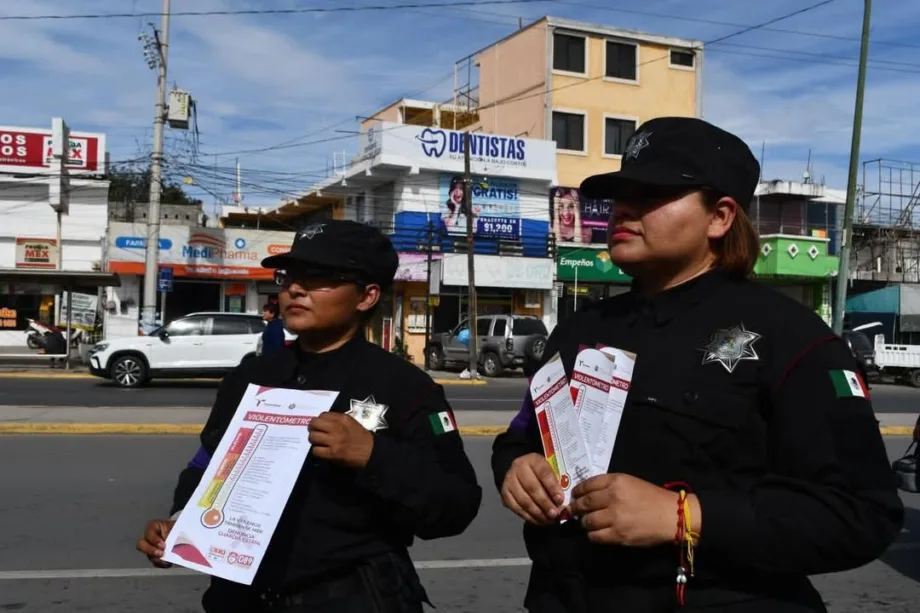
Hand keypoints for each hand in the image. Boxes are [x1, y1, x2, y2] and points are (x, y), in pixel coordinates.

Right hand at [136, 519, 175, 567]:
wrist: (180, 532)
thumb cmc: (176, 527)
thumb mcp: (175, 526)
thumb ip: (175, 533)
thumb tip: (176, 542)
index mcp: (153, 527)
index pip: (149, 532)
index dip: (155, 540)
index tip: (163, 545)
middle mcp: (148, 537)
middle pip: (141, 544)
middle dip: (150, 550)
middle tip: (161, 554)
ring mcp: (150, 547)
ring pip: (148, 555)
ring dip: (157, 559)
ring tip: (166, 561)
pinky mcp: (154, 556)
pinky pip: (154, 562)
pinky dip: (161, 564)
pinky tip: (168, 564)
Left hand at [308, 412, 373, 468]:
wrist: (370, 452)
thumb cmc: (361, 437)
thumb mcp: (351, 423)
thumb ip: (338, 420)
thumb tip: (324, 422)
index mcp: (342, 419)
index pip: (322, 415)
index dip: (318, 420)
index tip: (319, 425)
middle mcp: (336, 428)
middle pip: (314, 424)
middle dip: (312, 428)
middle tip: (314, 432)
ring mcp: (334, 441)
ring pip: (313, 437)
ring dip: (313, 440)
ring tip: (317, 442)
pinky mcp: (332, 453)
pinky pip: (316, 450)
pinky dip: (316, 451)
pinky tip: (321, 451)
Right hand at [500, 453, 564, 525]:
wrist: (519, 470)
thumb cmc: (540, 472)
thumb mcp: (549, 469)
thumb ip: (556, 482)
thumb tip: (562, 503)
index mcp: (533, 460)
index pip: (543, 473)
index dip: (552, 487)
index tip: (560, 500)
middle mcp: (518, 468)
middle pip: (532, 488)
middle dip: (545, 503)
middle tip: (555, 514)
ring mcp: (509, 481)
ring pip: (523, 500)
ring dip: (538, 513)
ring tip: (549, 520)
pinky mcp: (505, 494)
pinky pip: (517, 508)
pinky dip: (529, 517)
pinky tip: (539, 521)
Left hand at [569, 473, 699, 546]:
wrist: (671, 515)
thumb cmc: (651, 497)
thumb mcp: (630, 482)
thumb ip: (609, 485)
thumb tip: (587, 493)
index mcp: (616, 481)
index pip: (587, 485)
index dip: (577, 491)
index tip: (574, 495)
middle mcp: (613, 497)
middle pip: (584, 503)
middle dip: (576, 508)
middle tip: (573, 511)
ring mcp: (615, 517)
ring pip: (587, 521)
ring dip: (584, 522)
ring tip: (586, 522)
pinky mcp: (618, 535)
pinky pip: (595, 536)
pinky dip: (592, 535)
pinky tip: (595, 533)